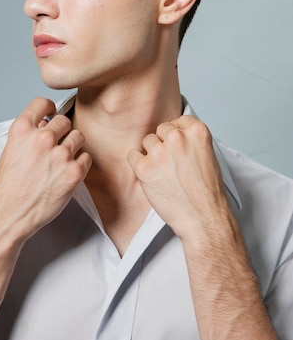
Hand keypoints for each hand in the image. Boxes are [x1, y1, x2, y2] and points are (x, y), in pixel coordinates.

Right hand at [0, 97, 91, 241]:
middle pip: (64, 121)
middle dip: (61, 132)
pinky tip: (67, 173)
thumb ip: (28, 136)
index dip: (49, 108)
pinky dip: (80, 165)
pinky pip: (86, 157)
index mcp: (22, 130)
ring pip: (78, 137)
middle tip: (57, 146)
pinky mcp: (73, 171)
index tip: (51, 114)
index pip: (42, 103)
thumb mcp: (10, 152)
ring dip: (72, 147)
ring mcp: (59, 154)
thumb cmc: (6, 189)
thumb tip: (45, 126)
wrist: (7, 216)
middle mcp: (42, 138)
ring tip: (62, 162)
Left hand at [127, 115, 229, 241]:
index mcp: (197, 132)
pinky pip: (132, 155)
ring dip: (151, 154)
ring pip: (146, 141)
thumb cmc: (207, 193)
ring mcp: (159, 152)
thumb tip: (173, 135)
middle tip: (171, 164)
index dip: (176, 134)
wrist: (204, 219)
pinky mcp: (144, 167)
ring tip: (164, 173)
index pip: (178, 121)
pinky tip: (150, 176)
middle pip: (160, 130)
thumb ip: (191, 141)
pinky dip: (138, 165)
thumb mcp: (208, 156)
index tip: (178, 146)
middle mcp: (177, 138)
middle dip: (163, 144)